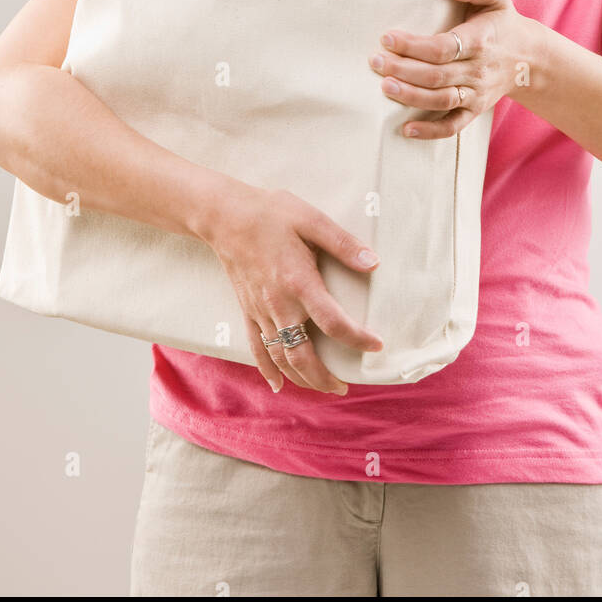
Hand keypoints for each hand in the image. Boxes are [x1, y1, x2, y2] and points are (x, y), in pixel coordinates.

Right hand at [192, 182, 383, 395]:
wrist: (225, 217)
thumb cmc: (271, 214)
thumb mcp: (312, 220)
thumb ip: (343, 244)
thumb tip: (373, 263)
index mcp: (299, 282)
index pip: (333, 323)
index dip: (357, 339)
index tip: (376, 345)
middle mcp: (279, 304)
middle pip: (303, 355)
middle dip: (325, 377)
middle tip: (346, 386)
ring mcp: (260, 311)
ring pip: (280, 358)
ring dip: (302, 378)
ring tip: (323, 387)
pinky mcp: (247, 311)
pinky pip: (256, 348)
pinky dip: (267, 370)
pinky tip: (279, 385)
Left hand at [368, 0, 528, 139]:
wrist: (530, 58)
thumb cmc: (503, 23)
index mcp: (480, 41)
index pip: (442, 48)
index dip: (413, 46)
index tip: (387, 38)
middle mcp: (478, 70)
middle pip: (436, 75)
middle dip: (402, 70)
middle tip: (375, 61)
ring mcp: (477, 93)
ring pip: (441, 101)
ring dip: (410, 97)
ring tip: (385, 86)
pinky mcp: (475, 110)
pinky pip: (453, 126)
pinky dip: (430, 132)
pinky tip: (406, 129)